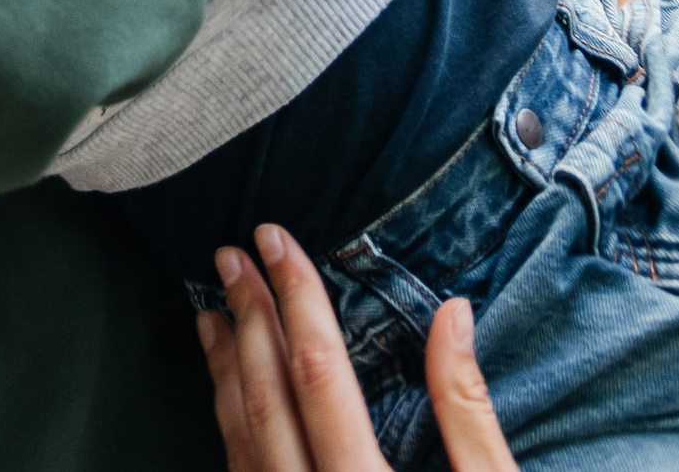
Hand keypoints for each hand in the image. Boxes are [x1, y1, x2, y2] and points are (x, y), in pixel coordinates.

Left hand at [201, 225, 517, 471]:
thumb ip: (467, 408)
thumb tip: (454, 314)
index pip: (318, 372)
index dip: (296, 298)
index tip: (275, 241)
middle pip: (266, 396)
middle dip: (248, 318)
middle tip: (231, 259)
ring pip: (240, 438)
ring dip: (226, 372)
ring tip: (211, 316)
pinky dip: (230, 424)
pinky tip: (228, 399)